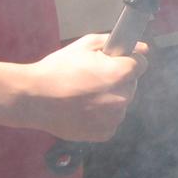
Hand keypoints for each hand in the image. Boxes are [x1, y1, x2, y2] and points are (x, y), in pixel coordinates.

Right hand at [22, 33, 148, 142]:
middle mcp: (122, 97)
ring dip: (109, 99)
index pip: (140, 65)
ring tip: (84, 95)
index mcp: (120, 74)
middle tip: (91, 78)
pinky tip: (83, 109)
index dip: (126, 61)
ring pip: (120, 104)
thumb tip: (143, 49)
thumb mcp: (85, 45)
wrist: (34, 98)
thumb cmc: (58, 69)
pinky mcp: (104, 133)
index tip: (112, 62)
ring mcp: (114, 118)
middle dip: (117, 80)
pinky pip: (110, 121)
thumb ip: (115, 44)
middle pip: (130, 85)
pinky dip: (101, 116)